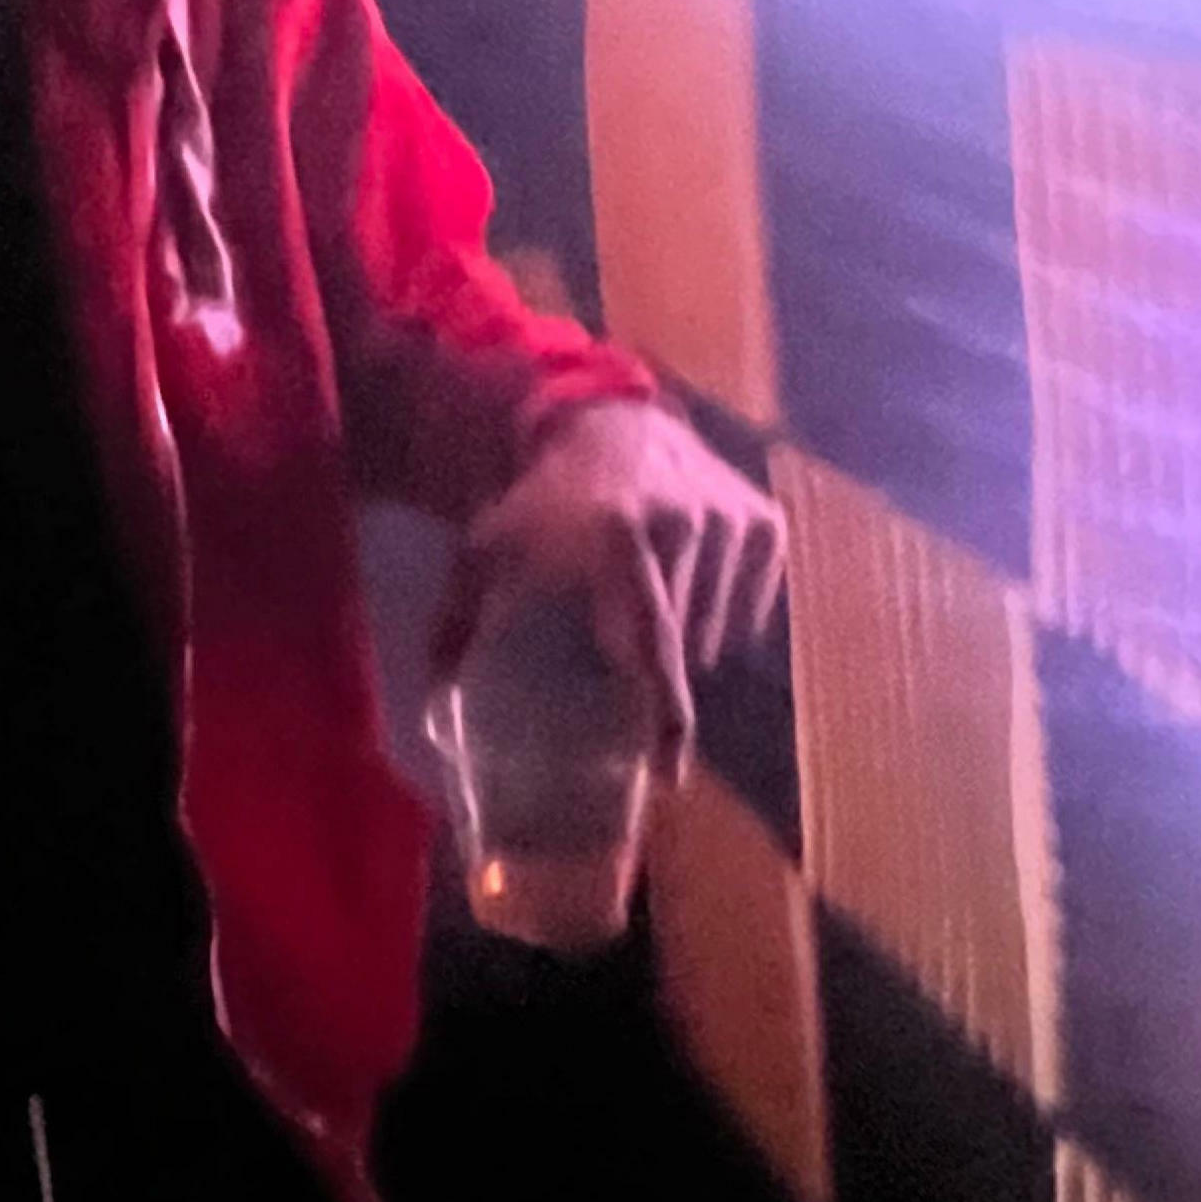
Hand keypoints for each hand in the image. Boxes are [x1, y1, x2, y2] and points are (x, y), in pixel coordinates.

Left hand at [433, 401, 786, 781]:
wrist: (604, 426)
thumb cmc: (541, 504)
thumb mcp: (489, 552)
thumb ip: (457, 626)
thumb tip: (435, 711)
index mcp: (621, 538)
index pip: (654, 644)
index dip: (666, 718)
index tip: (669, 775)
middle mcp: (688, 524)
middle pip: (684, 647)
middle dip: (651, 664)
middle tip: (615, 640)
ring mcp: (733, 519)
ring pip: (722, 632)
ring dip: (688, 637)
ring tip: (646, 600)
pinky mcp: (765, 521)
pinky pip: (752, 604)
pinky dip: (725, 611)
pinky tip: (688, 581)